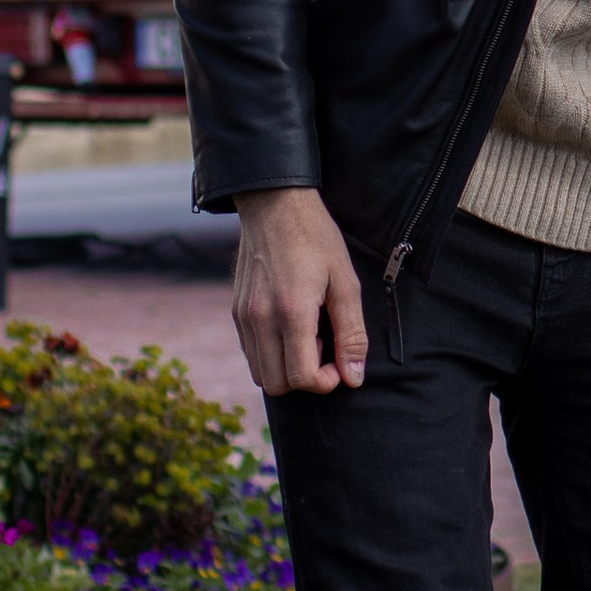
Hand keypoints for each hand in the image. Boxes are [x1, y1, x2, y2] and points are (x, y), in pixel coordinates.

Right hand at [233, 187, 369, 395]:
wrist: (274, 206)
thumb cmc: (316, 239)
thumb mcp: (345, 282)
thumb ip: (352, 332)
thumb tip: (354, 376)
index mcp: (291, 311)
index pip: (301, 376)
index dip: (326, 381)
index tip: (340, 363)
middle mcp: (260, 319)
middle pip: (277, 384)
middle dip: (305, 378)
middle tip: (326, 349)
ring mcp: (243, 317)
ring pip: (260, 374)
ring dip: (286, 369)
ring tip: (309, 337)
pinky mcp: (236, 312)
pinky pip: (251, 353)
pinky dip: (272, 355)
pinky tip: (291, 328)